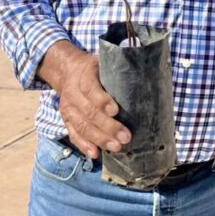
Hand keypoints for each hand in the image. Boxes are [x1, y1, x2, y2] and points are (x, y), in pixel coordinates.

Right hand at [38, 42, 130, 158]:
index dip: (102, 100)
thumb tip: (148, 74)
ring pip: (82, 126)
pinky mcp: (66, 120)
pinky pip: (74, 135)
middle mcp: (72, 93)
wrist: (67, 70)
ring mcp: (68, 108)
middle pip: (88, 112)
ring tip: (116, 147)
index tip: (116, 111)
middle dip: (108, 127)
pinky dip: (84, 145)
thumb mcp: (103, 61)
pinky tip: (96, 154)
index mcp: (83, 75)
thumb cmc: (95, 69)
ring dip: (99, 139)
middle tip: (126, 137)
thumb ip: (119, 68)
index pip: (90, 88)